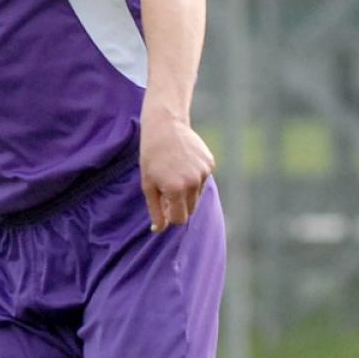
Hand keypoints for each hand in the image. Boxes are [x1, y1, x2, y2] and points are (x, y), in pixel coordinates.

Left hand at [139, 108, 214, 232]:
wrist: (164, 127)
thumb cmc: (151, 157)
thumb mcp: (148, 185)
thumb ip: (155, 210)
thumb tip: (158, 230)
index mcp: (176, 190)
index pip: (179, 219)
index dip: (170, 217)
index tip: (163, 209)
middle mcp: (193, 182)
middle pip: (190, 209)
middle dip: (178, 205)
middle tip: (165, 190)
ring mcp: (204, 172)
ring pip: (197, 195)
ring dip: (186, 191)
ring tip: (173, 173)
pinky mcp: (210, 163)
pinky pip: (203, 180)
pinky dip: (194, 178)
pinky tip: (183, 164)